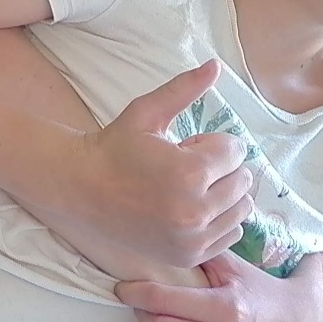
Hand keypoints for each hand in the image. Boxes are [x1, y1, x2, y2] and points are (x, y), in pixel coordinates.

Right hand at [32, 62, 254, 270]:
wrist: (81, 189)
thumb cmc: (114, 147)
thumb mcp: (147, 113)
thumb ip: (184, 89)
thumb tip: (215, 65)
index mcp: (188, 173)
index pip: (234, 150)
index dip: (211, 142)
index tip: (185, 147)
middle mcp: (194, 211)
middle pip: (242, 180)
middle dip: (220, 167)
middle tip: (186, 167)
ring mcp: (192, 239)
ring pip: (242, 208)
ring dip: (224, 193)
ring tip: (191, 188)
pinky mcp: (187, 256)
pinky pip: (230, 235)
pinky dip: (220, 219)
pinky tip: (193, 208)